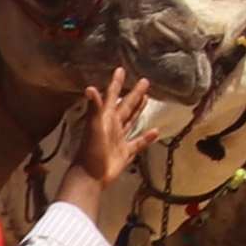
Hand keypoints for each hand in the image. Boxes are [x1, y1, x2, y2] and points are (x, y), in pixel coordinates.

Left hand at [58, 60, 157, 205]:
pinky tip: (156, 131)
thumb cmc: (91, 150)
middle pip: (125, 106)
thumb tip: (90, 87)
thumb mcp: (94, 127)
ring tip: (147, 98)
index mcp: (105, 118)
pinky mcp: (125, 152)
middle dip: (134, 94)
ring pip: (130, 120)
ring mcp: (119, 139)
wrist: (91, 176)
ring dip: (138, 109)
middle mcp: (112, 125)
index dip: (116, 83)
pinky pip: (138, 142)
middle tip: (144, 81)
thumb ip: (94, 108)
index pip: (112, 96)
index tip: (121, 70)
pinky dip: (146, 137)